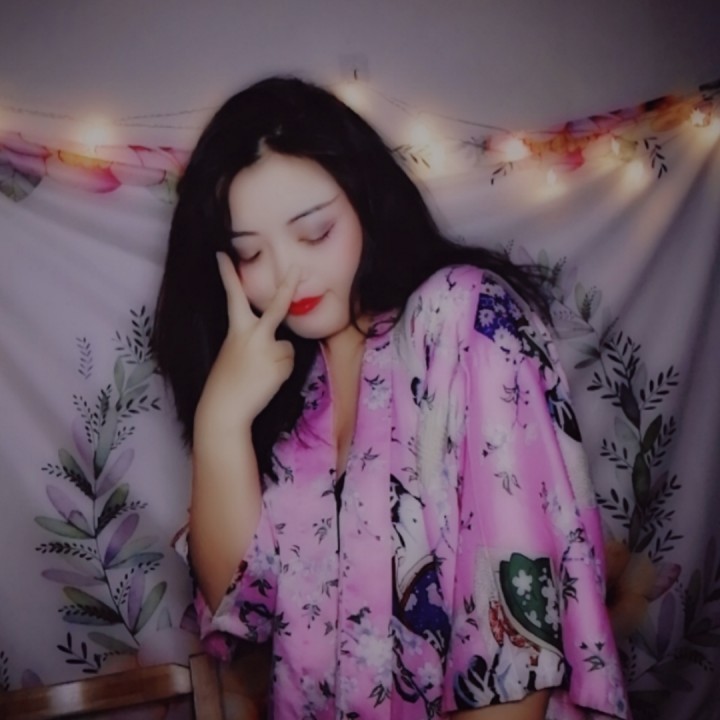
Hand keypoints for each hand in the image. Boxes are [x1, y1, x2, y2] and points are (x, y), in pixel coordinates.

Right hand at [194, 253, 299, 433]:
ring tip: (260, 374)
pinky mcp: (280, 365)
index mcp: (236, 330)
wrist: (224, 408)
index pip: (233, 297)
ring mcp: (268, 349)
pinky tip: (266, 381)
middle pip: (276, 307)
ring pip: (287, 346)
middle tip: (297, 268)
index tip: (223, 255)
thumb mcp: (233, 353)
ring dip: (279, 359)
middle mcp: (253, 334)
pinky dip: (281, 372)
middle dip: (287, 287)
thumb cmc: (227, 382)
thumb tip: (277, 341)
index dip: (228, 275)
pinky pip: (289, 363)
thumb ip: (251, 340)